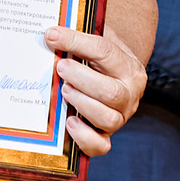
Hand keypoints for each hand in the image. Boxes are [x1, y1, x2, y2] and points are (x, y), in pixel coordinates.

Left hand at [49, 25, 145, 157]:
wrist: (113, 78)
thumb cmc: (100, 59)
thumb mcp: (97, 41)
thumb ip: (79, 37)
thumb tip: (49, 34)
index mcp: (129, 67)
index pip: (105, 52)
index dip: (76, 42)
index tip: (51, 36)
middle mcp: (130, 95)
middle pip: (111, 92)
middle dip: (81, 79)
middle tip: (60, 68)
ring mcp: (120, 118)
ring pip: (108, 119)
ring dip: (82, 104)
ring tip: (64, 90)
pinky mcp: (106, 136)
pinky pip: (100, 146)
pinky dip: (83, 136)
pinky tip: (69, 120)